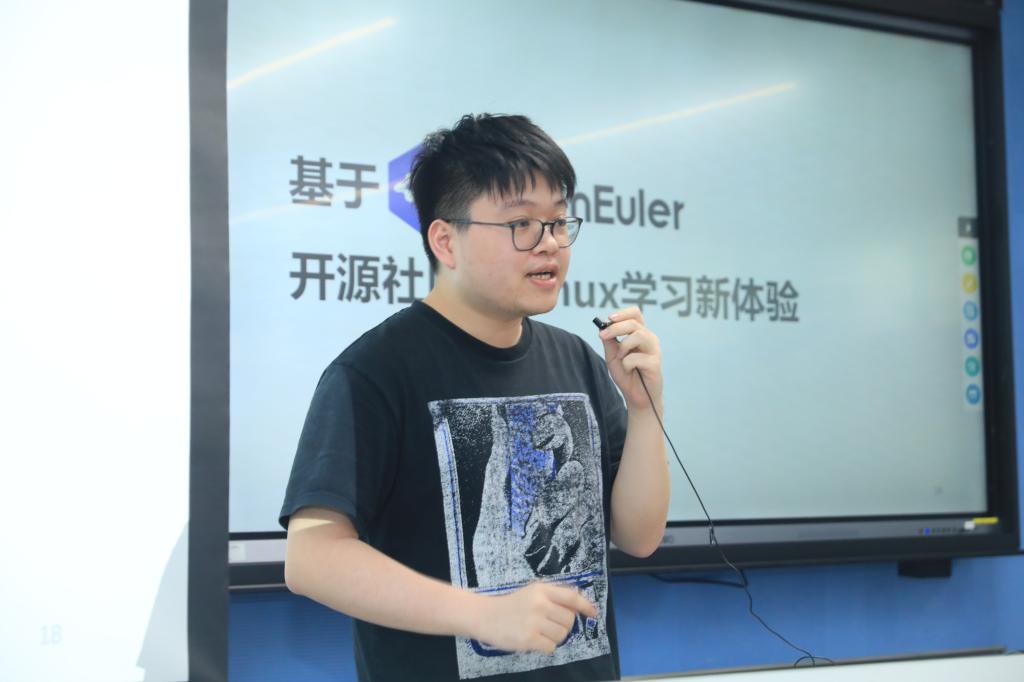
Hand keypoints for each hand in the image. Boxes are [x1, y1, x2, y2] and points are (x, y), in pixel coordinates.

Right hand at [471, 582, 596, 653]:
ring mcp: (534, 622)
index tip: (593, 613)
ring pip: (562, 635)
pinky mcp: (528, 639)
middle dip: (564, 625)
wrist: (485, 616)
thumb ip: (554, 597)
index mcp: (542, 590)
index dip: (586, 605)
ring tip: (540, 632)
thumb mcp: (532, 593)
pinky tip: (534, 640)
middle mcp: (540, 604)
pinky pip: (551, 647)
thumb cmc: (511, 604)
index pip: (571, 597)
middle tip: (550, 625)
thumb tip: (579, 607)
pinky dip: (546, 646)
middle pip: (569, 620)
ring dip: (555, 637)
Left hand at [597, 307, 663, 411]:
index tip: (609, 319)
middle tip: (602, 336)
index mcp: (640, 334)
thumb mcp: (613, 356)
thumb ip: (609, 342)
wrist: (636, 396)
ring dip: (623, 346)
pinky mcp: (655, 363)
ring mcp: (654, 350)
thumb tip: (603, 328)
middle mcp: (649, 339)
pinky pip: (636, 357)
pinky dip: (626, 364)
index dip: (623, 313)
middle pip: (634, 323)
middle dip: (616, 328)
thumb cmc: (627, 375)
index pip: (636, 314)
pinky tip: (629, 370)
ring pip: (639, 335)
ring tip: (621, 358)